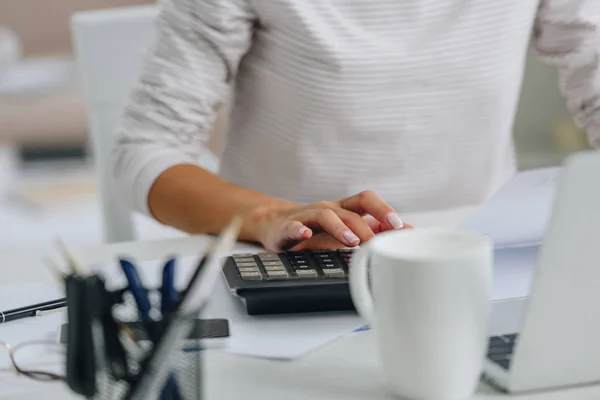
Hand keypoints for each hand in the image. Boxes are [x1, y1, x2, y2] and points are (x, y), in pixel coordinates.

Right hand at [248, 191, 410, 250]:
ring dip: (341, 228)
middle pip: (351, 210)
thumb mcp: (345, 229)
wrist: (276, 225)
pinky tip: (304, 234)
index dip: (384, 210)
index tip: (400, 226)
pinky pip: (293, 226)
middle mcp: (328, 209)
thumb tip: (406, 231)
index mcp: (344, 209)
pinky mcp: (288, 227)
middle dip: (368, 226)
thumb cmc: (314, 228)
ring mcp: (308, 216)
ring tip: (353, 241)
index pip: (367, 201)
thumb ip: (374, 230)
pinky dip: (298, 229)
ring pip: (326, 216)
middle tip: (379, 242)